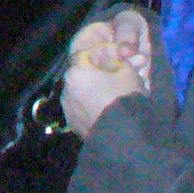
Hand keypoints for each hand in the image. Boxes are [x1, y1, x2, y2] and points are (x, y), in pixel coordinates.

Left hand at [62, 9, 153, 136]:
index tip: (115, 57)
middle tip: (116, 77)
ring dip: (94, 91)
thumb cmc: (125, 99)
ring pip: (81, 93)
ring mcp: (68, 109)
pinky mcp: (74, 126)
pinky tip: (107, 110)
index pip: (85, 54)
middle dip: (97, 73)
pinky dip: (92, 107)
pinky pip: (82, 110)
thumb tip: (113, 59)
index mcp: (76, 72)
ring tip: (113, 96)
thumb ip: (118, 61)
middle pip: (81, 74)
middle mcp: (66, 89)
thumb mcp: (128, 73)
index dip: (101, 53)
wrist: (124, 139)